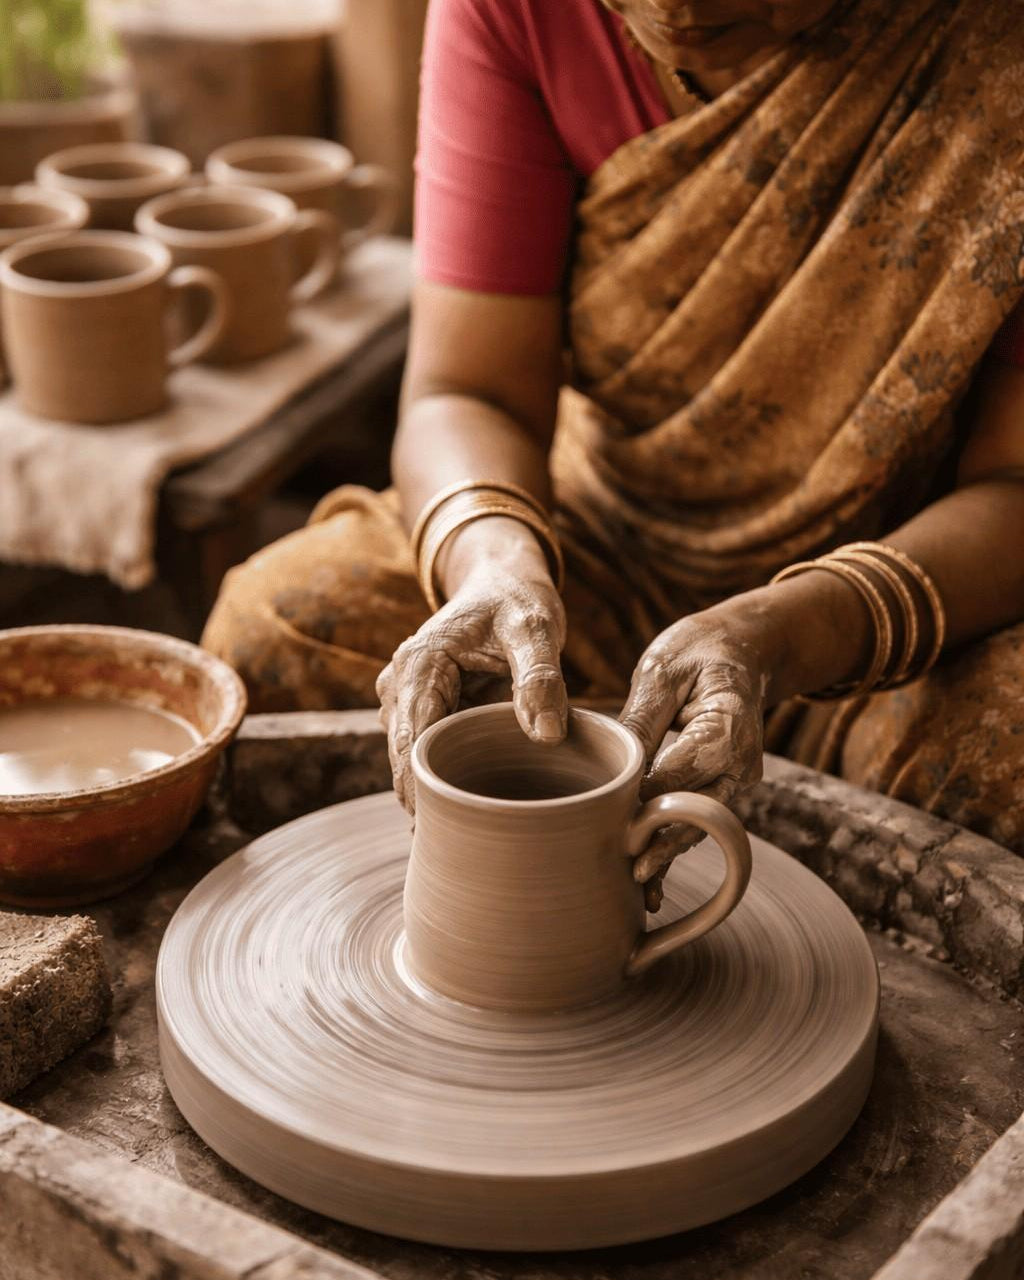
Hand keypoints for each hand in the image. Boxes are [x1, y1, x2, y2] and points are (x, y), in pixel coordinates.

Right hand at [376, 559, 566, 811]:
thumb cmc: (516, 601)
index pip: (409, 739)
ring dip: (438, 792)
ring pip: (413, 763)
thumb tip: (548, 735)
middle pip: (404, 759)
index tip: (441, 827)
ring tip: (471, 836)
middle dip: (426, 800)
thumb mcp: (536, 628)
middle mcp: (400, 685)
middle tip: (462, 847)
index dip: (422, 786)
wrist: (501, 582)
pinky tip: (473, 812)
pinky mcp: (423, 712)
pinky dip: (448, 779)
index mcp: (418, 664)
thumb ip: (541, 677)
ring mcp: (406, 701)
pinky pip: (428, 755)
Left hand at [619, 611, 764, 910]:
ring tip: (637, 891)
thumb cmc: (699, 651)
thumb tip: (614, 767)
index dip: (650, 803)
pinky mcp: (723, 786)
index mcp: (729, 726)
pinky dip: (673, 842)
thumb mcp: (663, 670)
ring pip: (701, 825)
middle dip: (662, 844)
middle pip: (698, 811)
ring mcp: (737, 779)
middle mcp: (742, 761)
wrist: (743, 648)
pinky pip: (699, 818)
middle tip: (627, 873)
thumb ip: (641, 719)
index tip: (616, 827)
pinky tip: (649, 878)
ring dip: (669, 854)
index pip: (683, 773)